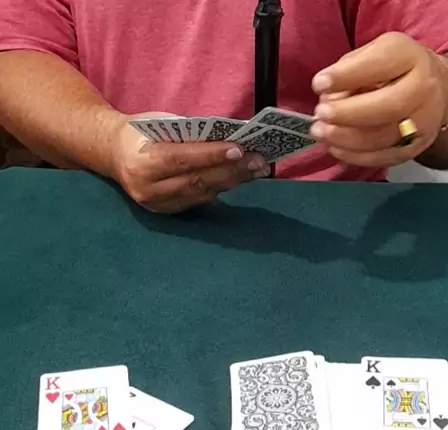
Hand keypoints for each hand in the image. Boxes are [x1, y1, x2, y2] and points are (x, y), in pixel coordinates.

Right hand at [111, 118, 269, 212]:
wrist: (113, 155)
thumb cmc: (141, 133)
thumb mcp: (159, 124)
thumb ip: (188, 135)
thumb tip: (228, 138)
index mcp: (142, 163)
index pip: (182, 159)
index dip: (212, 156)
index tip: (239, 148)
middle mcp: (148, 189)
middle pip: (196, 182)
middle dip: (230, 171)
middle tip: (258, 161)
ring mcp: (157, 205)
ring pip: (201, 194)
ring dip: (232, 181)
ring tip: (256, 169)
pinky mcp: (167, 212)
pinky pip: (198, 201)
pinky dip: (220, 188)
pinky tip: (239, 178)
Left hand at [310, 33, 447, 167]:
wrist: (437, 92)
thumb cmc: (394, 71)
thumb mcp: (374, 54)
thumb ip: (349, 70)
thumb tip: (326, 96)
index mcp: (409, 56)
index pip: (380, 63)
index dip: (347, 76)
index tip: (319, 84)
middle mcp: (423, 88)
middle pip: (388, 106)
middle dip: (348, 113)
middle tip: (320, 115)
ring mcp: (424, 121)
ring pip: (384, 137)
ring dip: (347, 139)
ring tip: (321, 133)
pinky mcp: (417, 147)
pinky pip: (385, 157)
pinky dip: (356, 156)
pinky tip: (336, 149)